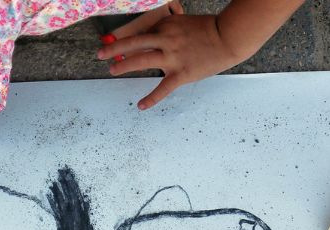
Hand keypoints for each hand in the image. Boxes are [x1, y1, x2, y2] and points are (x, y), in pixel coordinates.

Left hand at [98, 15, 244, 109]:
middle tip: (100, 54)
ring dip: (123, 66)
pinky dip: (151, 98)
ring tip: (111, 71)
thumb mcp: (183, 24)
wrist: (230, 37)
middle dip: (113, 49)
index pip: (142, 32)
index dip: (128, 40)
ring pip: (141, 60)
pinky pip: (163, 88)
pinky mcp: (182, 73)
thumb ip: (167, 32)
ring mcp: (172, 56)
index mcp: (166, 25)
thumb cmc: (210, 31)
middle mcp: (165, 39)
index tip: (117, 46)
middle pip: (133, 43)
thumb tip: (152, 43)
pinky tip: (140, 106)